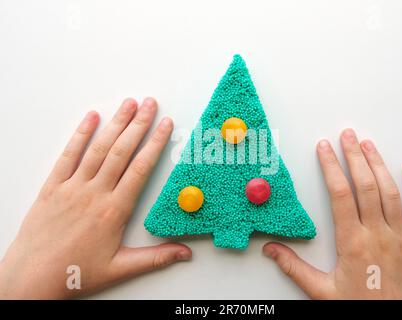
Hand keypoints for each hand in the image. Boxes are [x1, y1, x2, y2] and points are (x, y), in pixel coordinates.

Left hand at [0, 98, 191, 298]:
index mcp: (114, 210)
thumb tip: (185, 253)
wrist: (33, 277)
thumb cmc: (76, 273)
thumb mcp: (121, 268)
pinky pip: (68, 155)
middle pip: (121, 151)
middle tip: (151, 104)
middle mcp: (95, 193)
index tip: (166, 125)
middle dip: (138, 124)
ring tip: (129, 104)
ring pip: (98, 148)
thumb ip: (156, 258)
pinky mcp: (53, 187)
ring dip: (115, 124)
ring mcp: (72, 187)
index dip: (155, 144)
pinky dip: (80, 135)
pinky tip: (92, 118)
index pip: (140, 169)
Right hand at [263, 129, 401, 298]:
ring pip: (391, 192)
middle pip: (366, 185)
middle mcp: (378, 235)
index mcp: (353, 243)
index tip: (324, 148)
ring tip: (368, 144)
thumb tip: (270, 250)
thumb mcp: (322, 291)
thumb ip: (294, 268)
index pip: (339, 194)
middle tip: (346, 135)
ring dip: (379, 164)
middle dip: (354, 156)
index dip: (331, 167)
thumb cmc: (360, 308)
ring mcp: (401, 237)